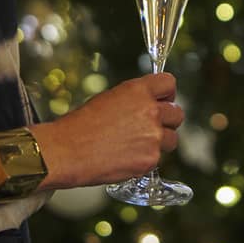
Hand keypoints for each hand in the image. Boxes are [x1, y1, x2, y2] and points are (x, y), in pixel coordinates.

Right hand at [35, 73, 183, 187]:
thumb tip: (148, 105)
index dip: (167, 93)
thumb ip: (134, 100)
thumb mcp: (109, 99)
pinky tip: (126, 158)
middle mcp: (150, 111)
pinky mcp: (149, 159)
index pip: (169, 83)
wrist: (66, 151)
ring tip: (136, 145)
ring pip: (171, 139)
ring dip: (159, 141)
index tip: (162, 100)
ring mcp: (153, 137)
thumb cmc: (80, 125)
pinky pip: (157, 158)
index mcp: (138, 91)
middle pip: (177, 113)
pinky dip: (145, 159)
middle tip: (152, 126)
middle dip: (167, 120)